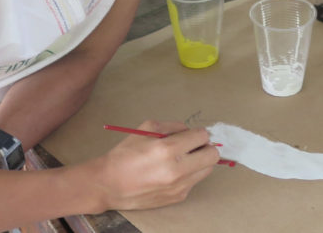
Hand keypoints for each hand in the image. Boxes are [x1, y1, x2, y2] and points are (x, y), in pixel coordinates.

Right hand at [94, 120, 218, 212]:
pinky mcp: (178, 197)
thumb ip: (173, 126)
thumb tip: (190, 131)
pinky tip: (172, 173)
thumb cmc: (126, 154)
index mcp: (168, 149)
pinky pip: (194, 182)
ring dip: (200, 162)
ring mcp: (179, 186)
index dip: (199, 133)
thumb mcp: (147, 128)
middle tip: (193, 146)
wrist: (109, 184)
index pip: (202, 137)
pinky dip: (189, 174)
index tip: (192, 135)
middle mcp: (177, 169)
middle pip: (213, 155)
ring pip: (207, 170)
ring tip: (183, 159)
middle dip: (205, 147)